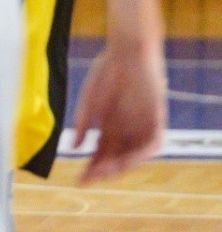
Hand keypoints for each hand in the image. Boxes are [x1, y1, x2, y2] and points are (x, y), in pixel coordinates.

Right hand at [72, 40, 166, 183]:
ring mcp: (142, 125)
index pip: (100, 154)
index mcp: (109, 126)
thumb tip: (74, 149)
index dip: (90, 168)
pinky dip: (141, 153)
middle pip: (116, 158)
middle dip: (102, 171)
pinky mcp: (157, 119)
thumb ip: (83, 124)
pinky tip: (128, 159)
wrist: (128, 52)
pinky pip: (153, 143)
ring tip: (106, 172)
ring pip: (133, 155)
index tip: (78, 180)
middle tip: (89, 178)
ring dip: (121, 166)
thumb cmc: (107, 72)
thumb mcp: (89, 101)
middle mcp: (126, 130)